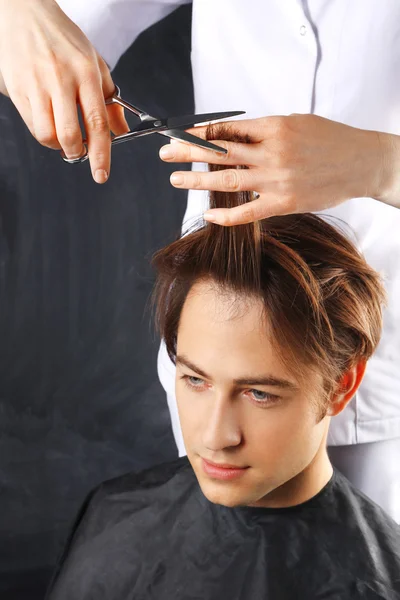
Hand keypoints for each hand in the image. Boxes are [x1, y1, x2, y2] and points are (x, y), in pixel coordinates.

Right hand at [0, 0, 128, 182]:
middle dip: (76, 153)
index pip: (97, 122)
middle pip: (69, 135)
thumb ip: (110, 100)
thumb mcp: (95, 64)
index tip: (101, 173)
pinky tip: (49, 121)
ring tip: (63, 135)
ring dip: (58, 145)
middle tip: (79, 151)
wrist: (25, 13)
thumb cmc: (64, 41)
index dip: (100, 154)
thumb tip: (120, 132)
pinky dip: (43, 133)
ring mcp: (37, 85)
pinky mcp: (18, 89)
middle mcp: (61, 79)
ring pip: (47, 135)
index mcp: (86, 73)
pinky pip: (31, 125)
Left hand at [159, 114, 384, 224]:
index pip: (227, 129)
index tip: (178, 132)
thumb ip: (262, 131)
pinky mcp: (284, 204)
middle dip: (188, 152)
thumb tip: (230, 137)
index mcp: (273, 128)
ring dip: (198, 181)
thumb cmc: (329, 139)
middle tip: (165, 153)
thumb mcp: (295, 122)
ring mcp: (276, 180)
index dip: (199, 132)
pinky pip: (248, 213)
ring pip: (228, 181)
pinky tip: (208, 217)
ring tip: (176, 179)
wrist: (361, 163)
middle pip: (221, 152)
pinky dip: (226, 217)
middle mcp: (272, 153)